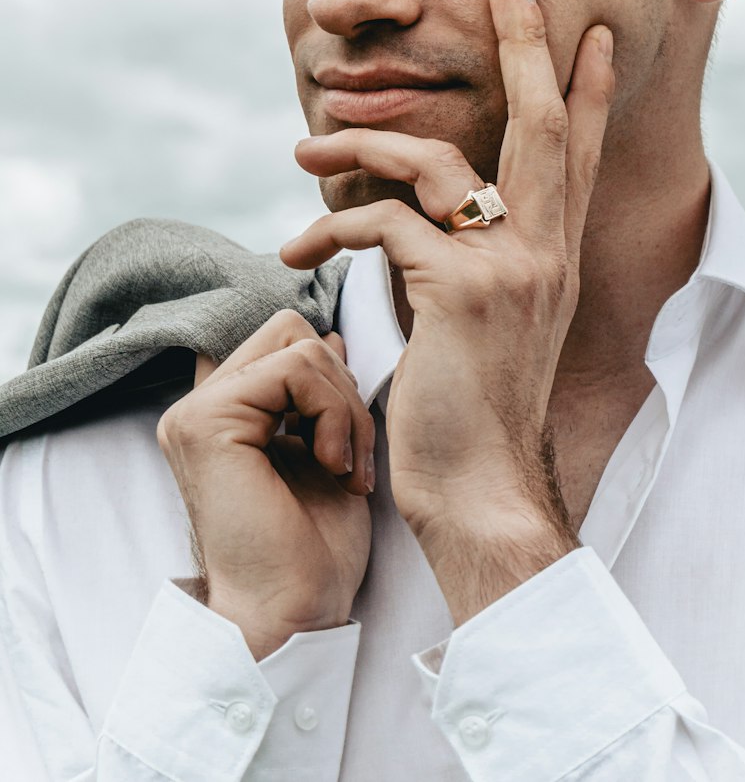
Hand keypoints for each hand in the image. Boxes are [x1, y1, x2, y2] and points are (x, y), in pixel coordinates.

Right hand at [156, 311, 375, 658]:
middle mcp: (200, 405)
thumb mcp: (327, 449)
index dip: (329, 376)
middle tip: (349, 456)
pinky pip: (296, 369)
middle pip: (293, 331)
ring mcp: (196, 411)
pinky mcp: (209, 421)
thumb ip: (318, 394)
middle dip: (341, 386)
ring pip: (301, 345)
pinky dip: (334, 414)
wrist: (295, 610)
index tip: (344, 439)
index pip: (284, 341)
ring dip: (344, 407)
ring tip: (343, 467)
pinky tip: (332, 467)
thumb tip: (331, 335)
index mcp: (224, 412)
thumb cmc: (314, 548)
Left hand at [280, 0, 614, 622]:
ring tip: (304, 149)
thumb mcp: (487, 318)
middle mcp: (547, 248)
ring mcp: (512, 267)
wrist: (480, 487)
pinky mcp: (463, 292)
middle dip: (529, 41)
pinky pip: (387, 223)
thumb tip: (432, 213)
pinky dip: (332, 225)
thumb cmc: (471, 405)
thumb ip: (473, 256)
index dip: (584, 86)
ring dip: (362, 146)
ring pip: (439, 163)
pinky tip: (297, 251)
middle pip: (544, 121)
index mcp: (554, 252)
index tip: (590, 31)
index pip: (577, 151)